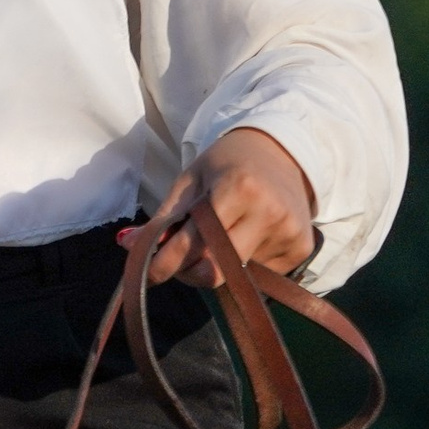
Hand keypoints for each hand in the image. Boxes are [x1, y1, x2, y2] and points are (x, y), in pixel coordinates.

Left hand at [144, 126, 318, 286]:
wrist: (281, 153)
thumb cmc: (227, 164)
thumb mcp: (191, 180)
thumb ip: (164, 216)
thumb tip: (127, 244)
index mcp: (239, 189)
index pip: (196, 242)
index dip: (167, 263)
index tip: (148, 275)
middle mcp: (269, 214)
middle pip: (218, 269)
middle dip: (187, 272)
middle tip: (173, 262)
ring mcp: (289, 234)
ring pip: (237, 275)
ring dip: (213, 267)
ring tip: (213, 239)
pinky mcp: (301, 249)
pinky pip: (260, 274)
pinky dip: (241, 266)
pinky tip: (242, 238)